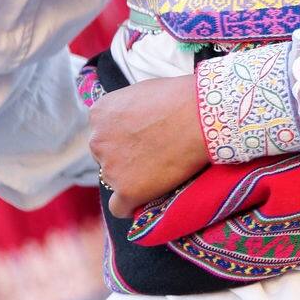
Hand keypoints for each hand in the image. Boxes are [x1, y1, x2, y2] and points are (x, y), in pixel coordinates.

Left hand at [88, 74, 209, 217]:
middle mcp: (98, 141)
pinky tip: (146, 199)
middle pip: (105, 157)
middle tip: (152, 154)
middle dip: (124, 157)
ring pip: (114, 181)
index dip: (123, 138)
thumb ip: (127, 110)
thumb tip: (133, 121)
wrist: (202, 116)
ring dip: (132, 177)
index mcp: (100, 114)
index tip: (141, 140)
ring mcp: (110, 167)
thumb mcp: (142, 92)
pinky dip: (131, 205)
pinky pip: (120, 208)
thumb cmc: (181, 98)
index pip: (103, 133)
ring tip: (160, 170)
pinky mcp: (127, 190)